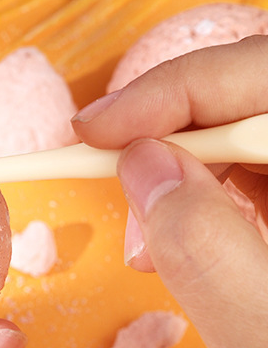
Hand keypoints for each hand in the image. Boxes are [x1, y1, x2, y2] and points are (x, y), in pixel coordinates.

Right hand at [73, 35, 267, 347]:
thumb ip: (210, 256)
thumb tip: (142, 163)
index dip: (178, 90)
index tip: (96, 131)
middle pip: (264, 92)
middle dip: (178, 119)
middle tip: (110, 164)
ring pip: (253, 132)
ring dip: (185, 159)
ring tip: (144, 221)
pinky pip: (255, 175)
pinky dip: (202, 190)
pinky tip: (179, 232)